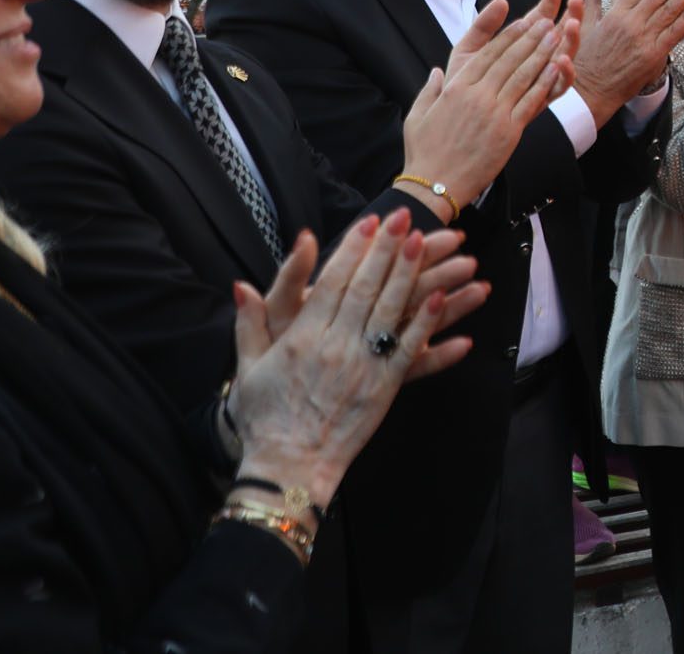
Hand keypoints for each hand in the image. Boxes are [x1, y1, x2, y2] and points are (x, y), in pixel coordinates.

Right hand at [227, 214, 456, 504]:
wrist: (288, 466)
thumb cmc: (265, 418)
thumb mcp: (248, 367)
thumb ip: (249, 322)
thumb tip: (241, 285)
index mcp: (301, 338)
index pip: (332, 283)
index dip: (354, 250)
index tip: (371, 223)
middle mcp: (334, 346)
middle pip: (365, 287)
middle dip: (387, 249)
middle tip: (407, 217)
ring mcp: (362, 366)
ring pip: (391, 311)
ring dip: (411, 274)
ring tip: (429, 242)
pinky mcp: (384, 388)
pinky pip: (410, 351)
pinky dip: (427, 324)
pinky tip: (442, 298)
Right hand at [398, 0, 567, 206]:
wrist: (434, 184)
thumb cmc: (424, 152)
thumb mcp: (417, 115)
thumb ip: (429, 90)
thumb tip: (436, 72)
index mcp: (456, 88)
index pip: (487, 54)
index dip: (508, 36)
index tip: (523, 21)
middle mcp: (477, 96)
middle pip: (509, 60)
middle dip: (530, 37)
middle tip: (547, 21)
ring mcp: (494, 113)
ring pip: (523, 76)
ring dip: (542, 53)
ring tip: (556, 35)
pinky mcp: (509, 131)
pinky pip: (531, 101)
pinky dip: (545, 83)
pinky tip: (557, 68)